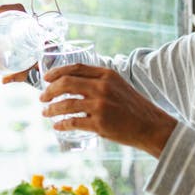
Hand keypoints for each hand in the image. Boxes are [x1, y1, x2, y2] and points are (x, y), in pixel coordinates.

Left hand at [40, 64, 176, 157]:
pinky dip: (62, 124)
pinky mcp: (99, 123)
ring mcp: (100, 105)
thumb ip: (100, 83)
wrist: (151, 126)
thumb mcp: (119, 86)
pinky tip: (57, 126)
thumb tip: (76, 86)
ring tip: (46, 113)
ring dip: (52, 109)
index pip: (76, 67)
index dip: (57, 72)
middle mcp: (102, 87)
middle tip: (43, 98)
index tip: (47, 78)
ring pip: (66, 104)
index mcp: (107, 74)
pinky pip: (73, 122)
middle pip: (66, 83)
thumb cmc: (135, 108)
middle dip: (49, 90)